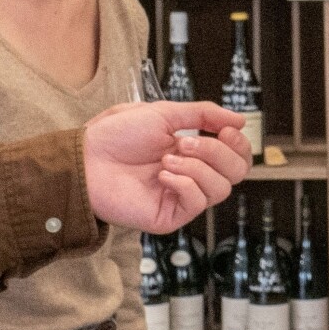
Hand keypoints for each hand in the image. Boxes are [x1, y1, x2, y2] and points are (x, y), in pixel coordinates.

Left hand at [84, 101, 251, 233]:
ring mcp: (182, 197)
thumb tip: (240, 120)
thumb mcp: (165, 113)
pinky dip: (184, 183)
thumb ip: (204, 113)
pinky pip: (198, 202)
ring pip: (221, 188)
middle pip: (236, 172)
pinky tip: (162, 175)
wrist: (88, 158)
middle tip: (186, 142)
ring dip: (197, 167)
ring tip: (167, 159)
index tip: (226, 130)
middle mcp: (193, 176)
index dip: (239, 143)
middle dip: (217, 152)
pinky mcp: (170, 216)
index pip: (236, 155)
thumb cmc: (117, 135)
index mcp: (194, 152)